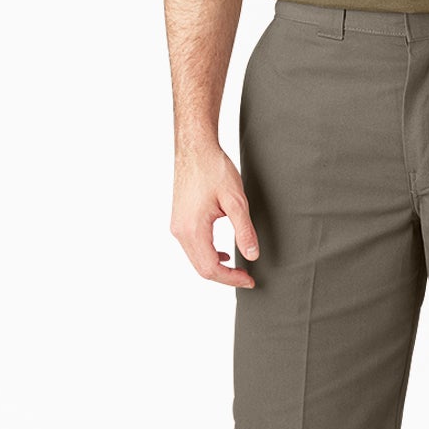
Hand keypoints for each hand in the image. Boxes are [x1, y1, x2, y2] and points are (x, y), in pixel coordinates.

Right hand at [171, 141, 258, 288]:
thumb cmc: (214, 169)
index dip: (232, 279)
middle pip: (201, 269)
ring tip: (239, 268)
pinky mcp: (179, 220)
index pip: (211, 268)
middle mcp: (180, 232)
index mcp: (192, 229)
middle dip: (225, 277)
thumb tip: (251, 256)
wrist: (195, 148)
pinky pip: (193, 248)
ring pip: (196, 260)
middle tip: (247, 277)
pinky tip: (224, 253)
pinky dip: (208, 256)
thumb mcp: (236, 200)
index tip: (250, 280)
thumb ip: (244, 230)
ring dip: (217, 268)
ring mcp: (177, 226)